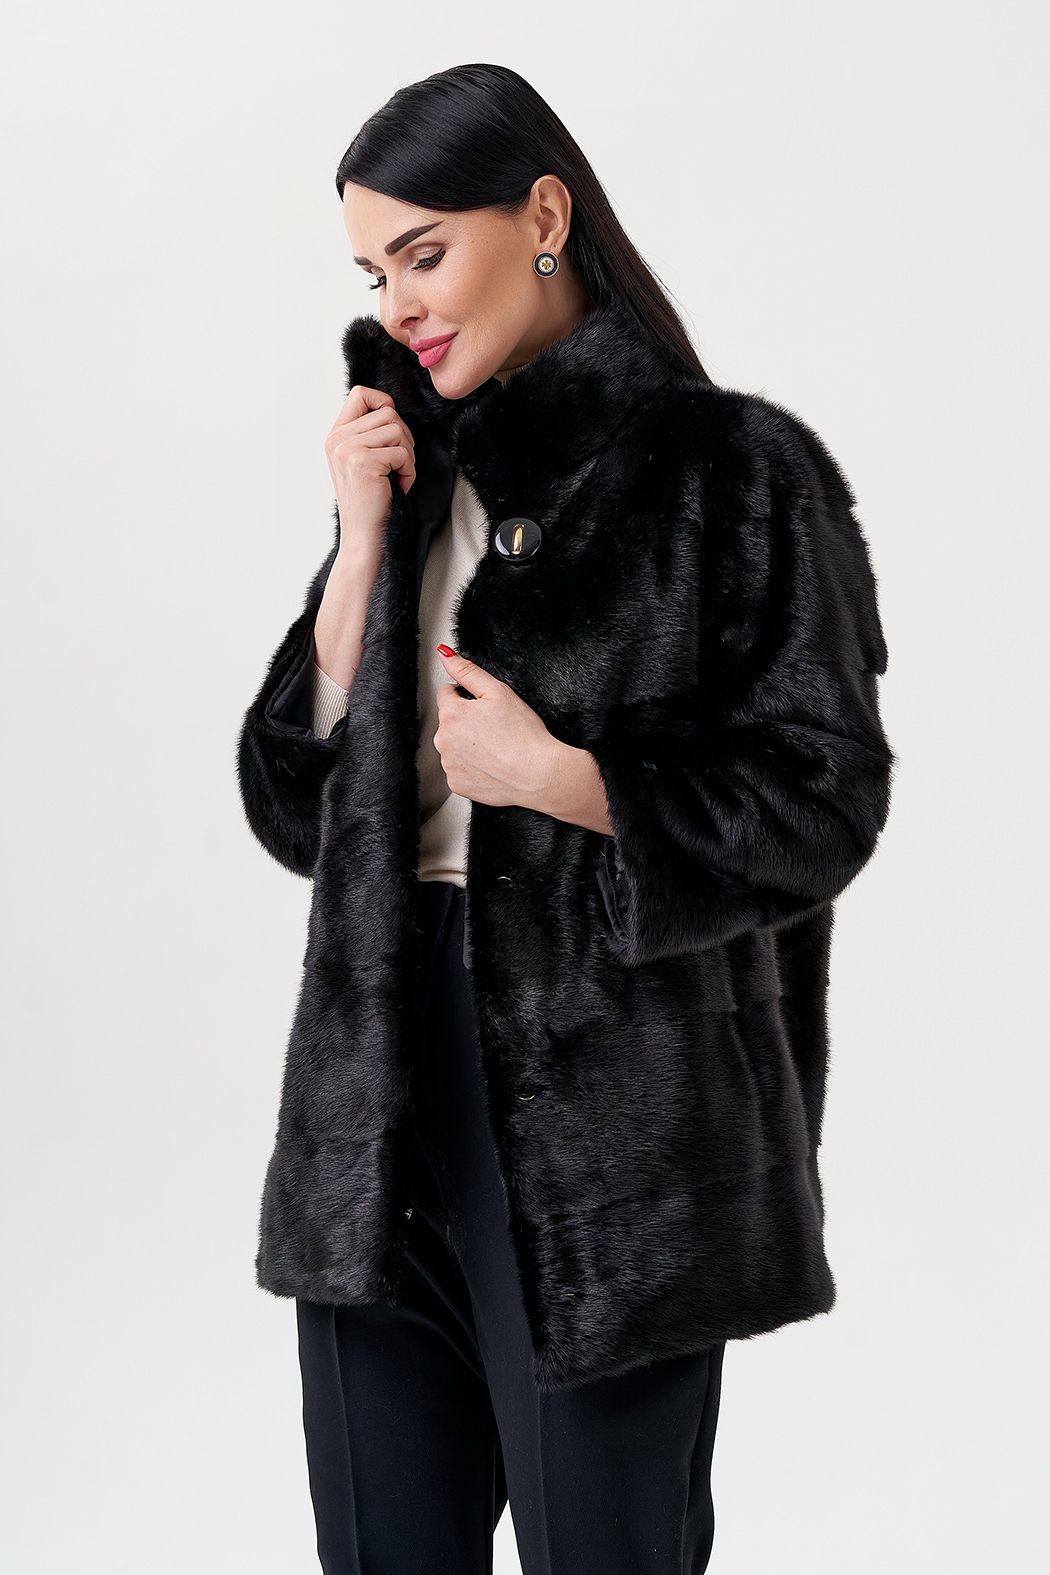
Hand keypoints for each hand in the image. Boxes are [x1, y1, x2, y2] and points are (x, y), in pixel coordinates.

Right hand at [324, 384, 416, 546]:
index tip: (393, 432)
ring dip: (407, 455)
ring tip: (397, 475)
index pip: (360, 393)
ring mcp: (347, 450)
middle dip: (403, 438)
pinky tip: (398, 486)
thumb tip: (390, 408)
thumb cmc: (369, 502)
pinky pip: (402, 452)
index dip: (384, 404)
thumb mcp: (360, 461)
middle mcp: (336, 439)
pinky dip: (409, 471)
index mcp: (334, 435)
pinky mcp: (362, 463)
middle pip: (387, 412)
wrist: (363, 537)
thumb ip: (367, 433)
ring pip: (397, 429)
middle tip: (399, 464)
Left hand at [433, 647, 614, 834]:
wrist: (539, 774)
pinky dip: (473, 767)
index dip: (467, 695)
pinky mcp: (458, 785)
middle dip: (467, 721)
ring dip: (469, 745)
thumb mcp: (498, 691)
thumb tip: (446, 655)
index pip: (447, 693)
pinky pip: (460, 770)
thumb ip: (468, 671)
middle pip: (449, 722)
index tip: (484, 706)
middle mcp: (443, 741)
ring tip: (496, 747)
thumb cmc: (524, 734)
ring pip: (454, 747)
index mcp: (451, 714)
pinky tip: (492, 764)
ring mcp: (450, 765)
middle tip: (495, 727)